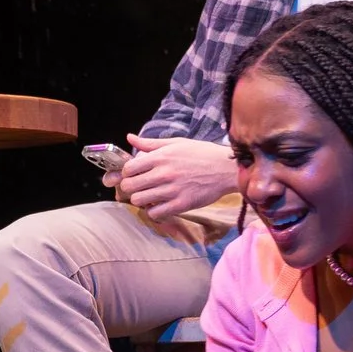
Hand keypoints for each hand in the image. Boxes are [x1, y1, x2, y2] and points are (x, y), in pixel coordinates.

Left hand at [118, 135, 237, 219]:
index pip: (128, 168)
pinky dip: (154, 211)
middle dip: (130, 188)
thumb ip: (150, 143)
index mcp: (161, 156)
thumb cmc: (202, 154)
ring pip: (139, 201)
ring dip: (141, 201)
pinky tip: (160, 205)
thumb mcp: (176, 143)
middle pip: (129, 186)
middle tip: (138, 188)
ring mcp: (172, 190)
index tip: (133, 175)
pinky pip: (155, 213)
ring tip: (149, 197)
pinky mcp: (181, 204)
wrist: (226, 168)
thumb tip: (130, 137)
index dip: (126, 173)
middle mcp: (164, 173)